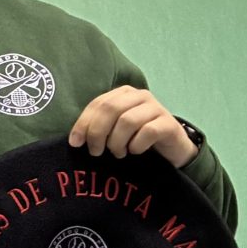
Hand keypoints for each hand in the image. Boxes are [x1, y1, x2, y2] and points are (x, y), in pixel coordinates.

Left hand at [68, 86, 195, 167]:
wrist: (171, 149)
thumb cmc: (138, 139)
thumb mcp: (115, 131)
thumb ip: (98, 127)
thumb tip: (75, 140)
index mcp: (124, 94)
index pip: (98, 104)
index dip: (83, 123)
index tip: (75, 143)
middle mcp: (140, 96)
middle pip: (110, 109)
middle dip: (98, 133)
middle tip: (96, 152)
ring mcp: (156, 108)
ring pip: (127, 121)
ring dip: (117, 142)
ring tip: (118, 153)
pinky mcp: (169, 123)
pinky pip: (147, 132)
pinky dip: (136, 145)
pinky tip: (135, 151)